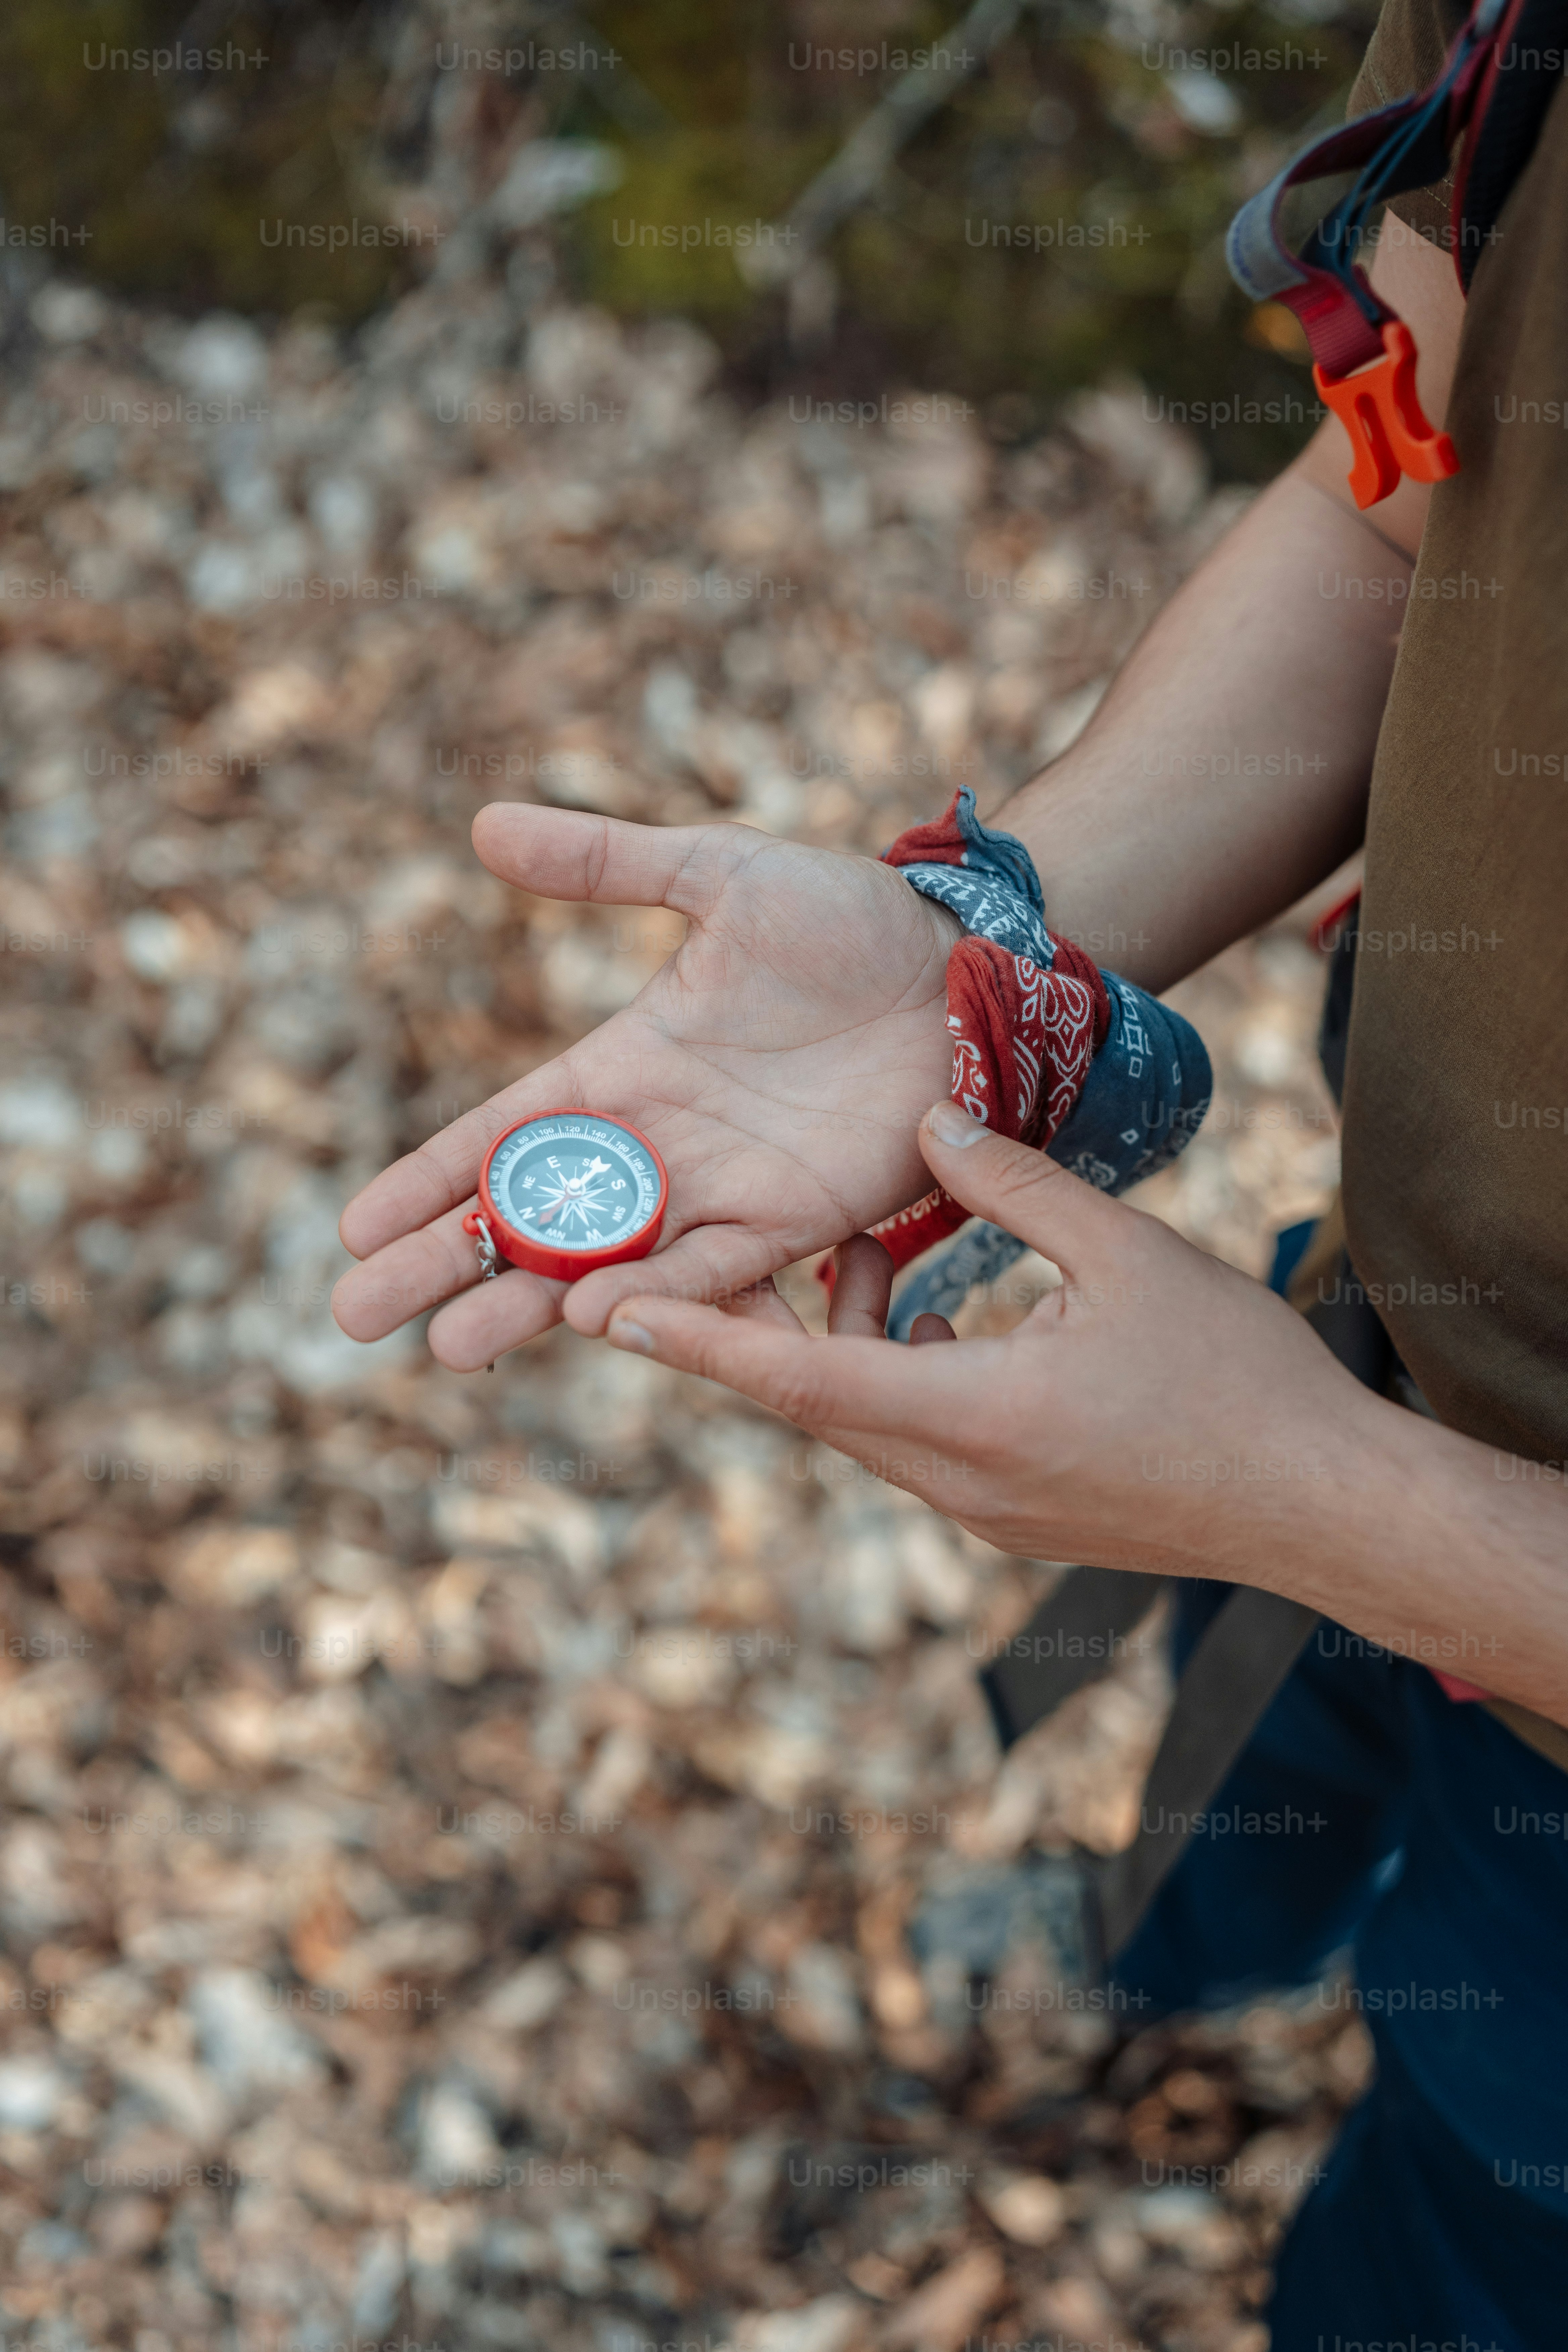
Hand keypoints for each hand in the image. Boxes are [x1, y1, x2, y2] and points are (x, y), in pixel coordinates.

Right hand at [332, 805, 959, 1368]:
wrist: (962, 964)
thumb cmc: (846, 917)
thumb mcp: (718, 872)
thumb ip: (608, 861)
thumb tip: (482, 824)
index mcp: (623, 1067)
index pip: (502, 1137)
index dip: (429, 1180)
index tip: (354, 1227)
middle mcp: (658, 1143)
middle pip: (529, 1220)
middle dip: (445, 1267)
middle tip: (356, 1319)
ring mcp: (722, 1189)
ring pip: (603, 1266)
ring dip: (528, 1307)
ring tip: (452, 1347)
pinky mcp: (797, 1218)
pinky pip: (715, 1270)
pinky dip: (659, 1297)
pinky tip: (593, 1322)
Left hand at [602, 1099, 1385, 1580]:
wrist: (1323, 1507)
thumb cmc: (1237, 1378)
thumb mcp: (1126, 1256)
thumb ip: (1016, 1186)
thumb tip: (930, 1120)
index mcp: (975, 1418)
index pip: (800, 1380)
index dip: (701, 1342)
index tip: (609, 1316)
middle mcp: (959, 1482)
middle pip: (817, 1403)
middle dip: (757, 1327)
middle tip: (708, 1250)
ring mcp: (985, 1514)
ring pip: (867, 1421)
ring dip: (843, 1345)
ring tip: (868, 1256)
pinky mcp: (1014, 1519)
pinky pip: (916, 1443)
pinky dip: (896, 1377)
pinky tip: (932, 1318)